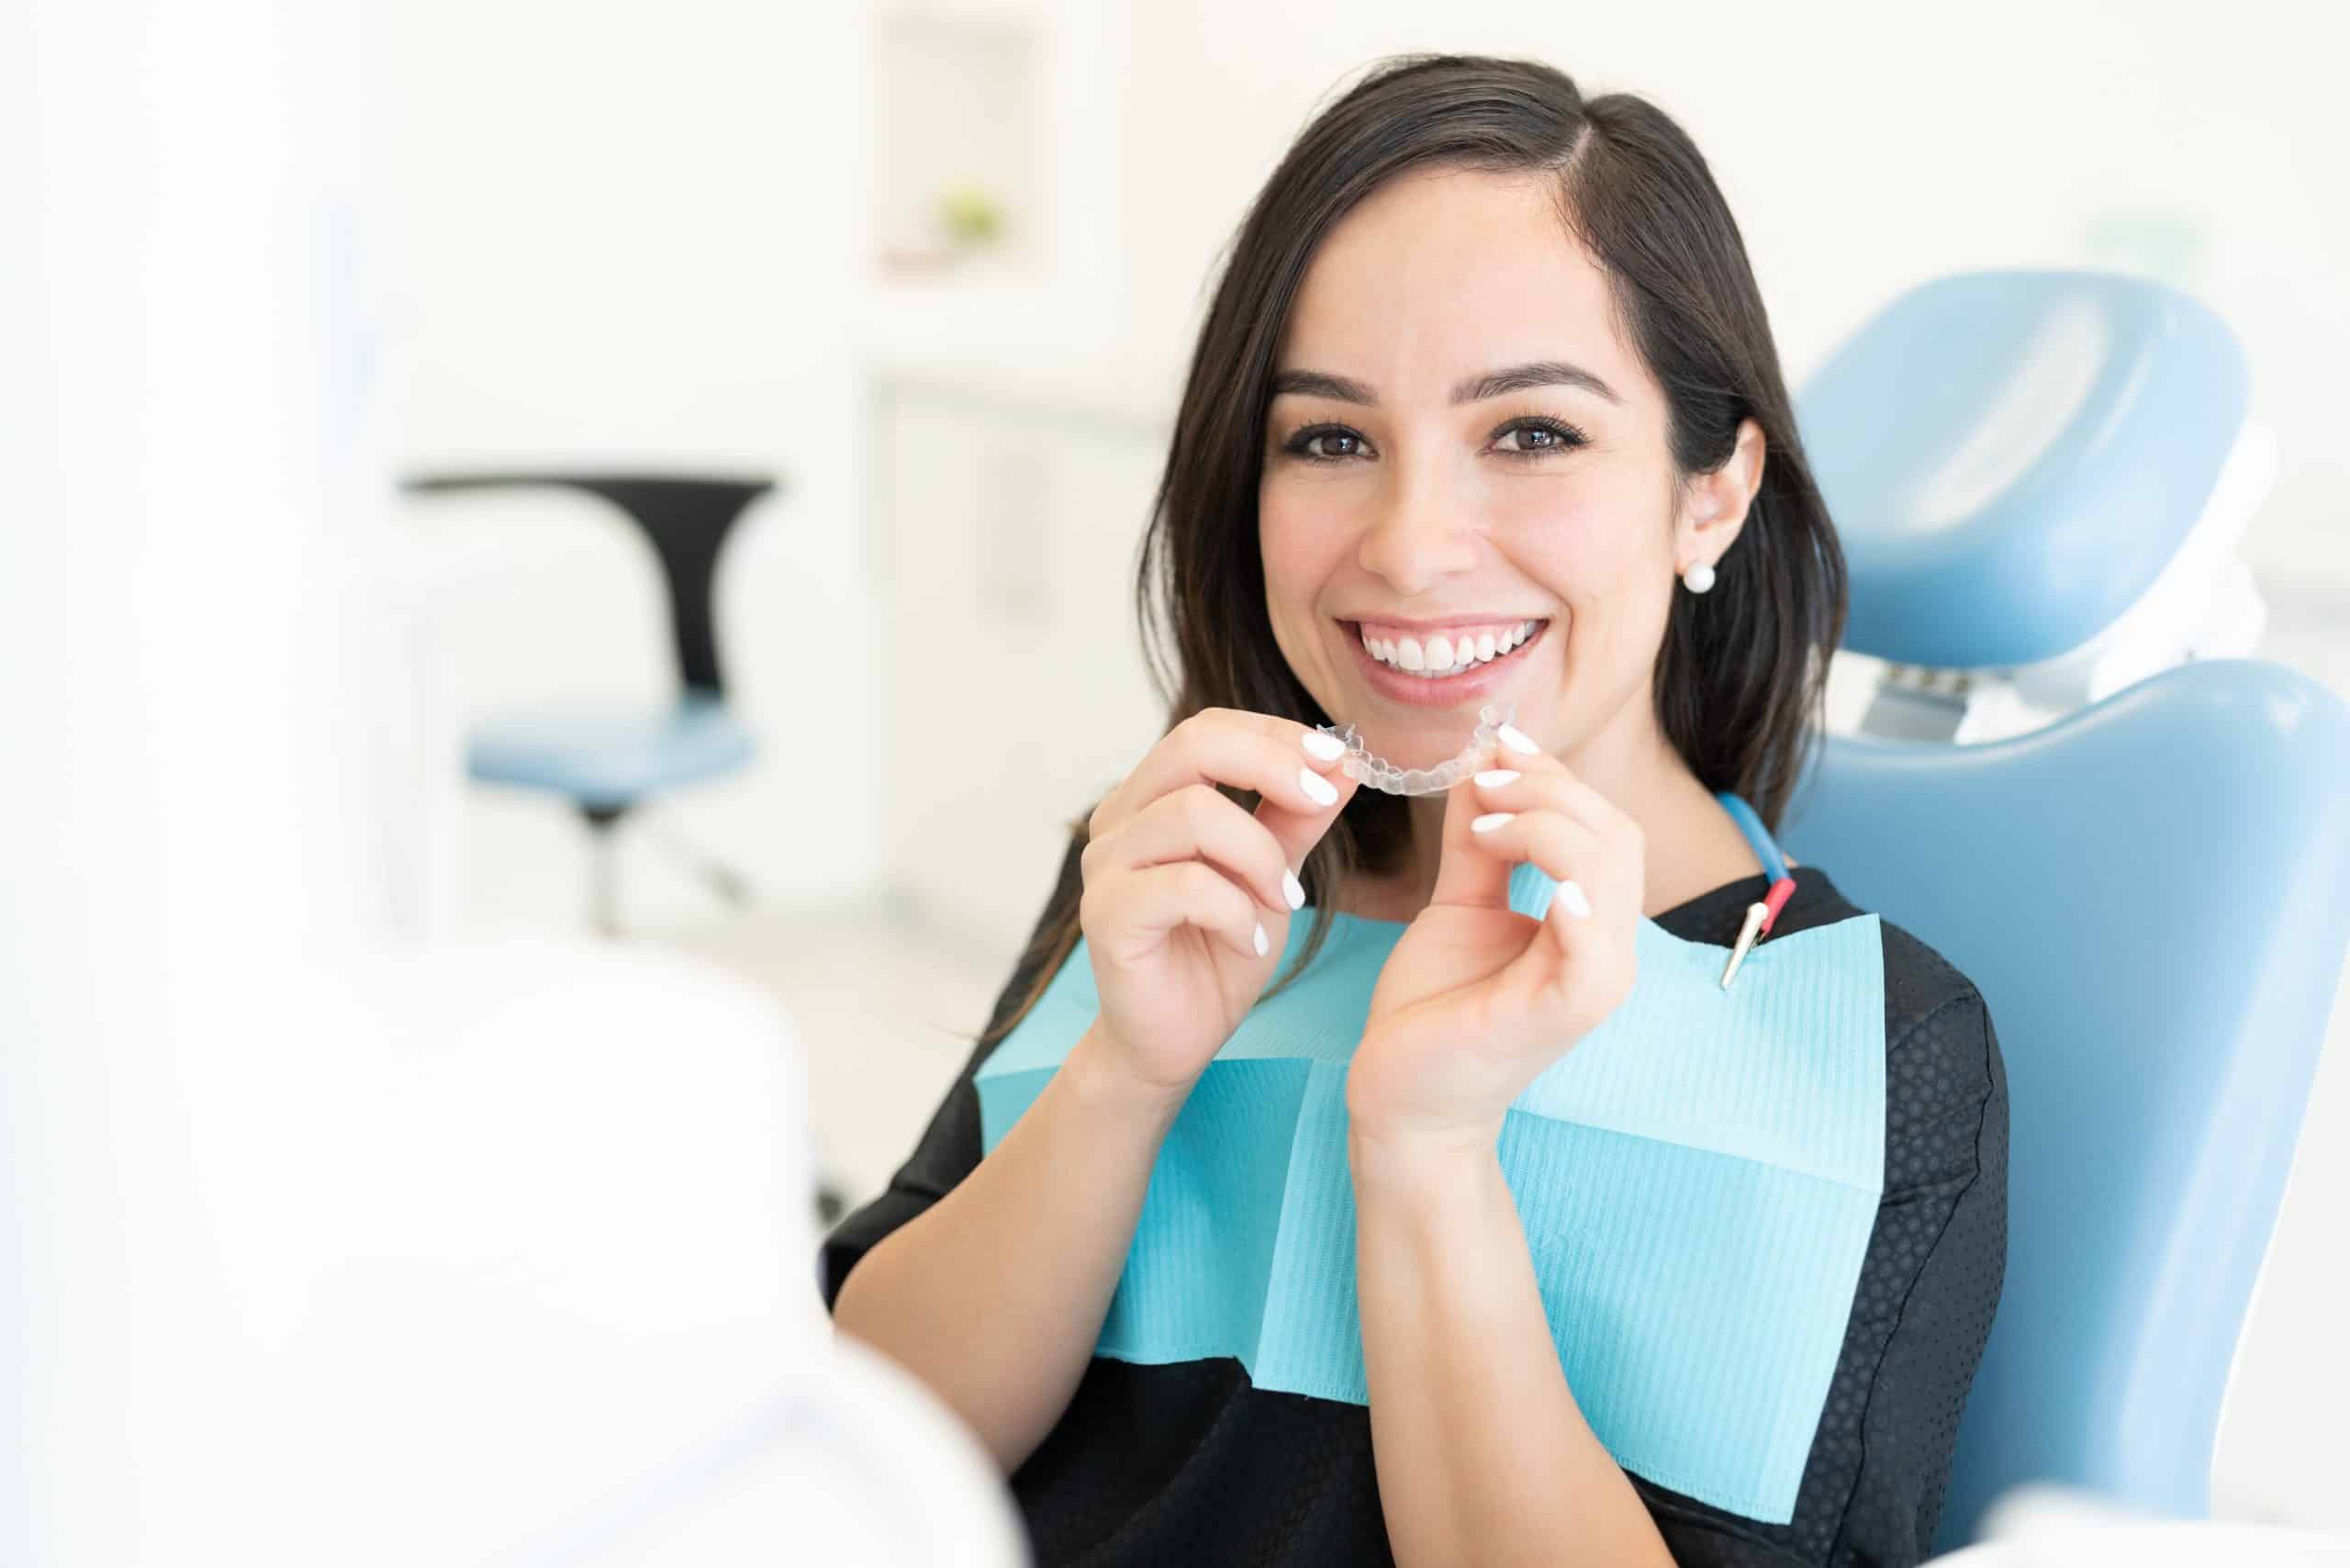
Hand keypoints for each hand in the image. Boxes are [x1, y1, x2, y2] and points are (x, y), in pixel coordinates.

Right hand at [1079, 708, 1360, 1096]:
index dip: (1275, 736)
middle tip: (1322, 802)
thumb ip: (1298, 819)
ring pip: (1193, 814)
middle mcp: (1120, 819)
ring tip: (1284, 902)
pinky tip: (1252, 942)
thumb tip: (1347, 762)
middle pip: (1191, 746)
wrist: (1175, 1041)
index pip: (1209, 729)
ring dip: (1260, 856)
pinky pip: (1185, 886)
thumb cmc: (1217, 954)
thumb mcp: (1271, 876)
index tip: (1339, 761)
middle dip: (1271, 765)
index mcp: (1153, 797)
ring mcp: (1106, 865)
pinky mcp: (1107, 915)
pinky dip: (1235, 912)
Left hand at [1347, 727, 1643, 1145]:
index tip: (1496, 746)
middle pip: (1616, 836)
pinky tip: (1536, 874)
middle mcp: (1608, 949)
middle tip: (1484, 780)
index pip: (1604, 825)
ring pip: (1609, 873)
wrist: (1403, 1094)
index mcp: (1591, 922)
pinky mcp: (1564, 1014)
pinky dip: (1576, 903)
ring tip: (1486, 822)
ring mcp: (1594, 983)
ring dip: (1547, 827)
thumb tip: (1484, 765)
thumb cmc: (1435, 1006)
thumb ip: (1479, 842)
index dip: (1555, 776)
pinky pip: (1594, 950)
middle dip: (1550, 790)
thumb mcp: (1459, 904)